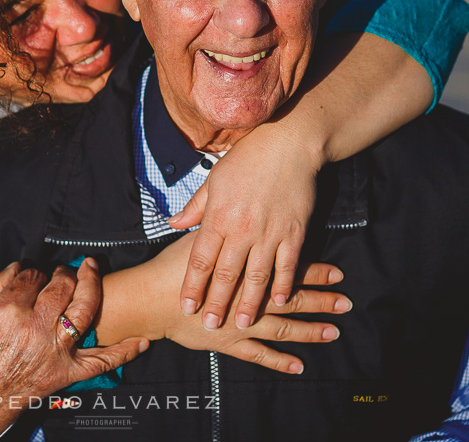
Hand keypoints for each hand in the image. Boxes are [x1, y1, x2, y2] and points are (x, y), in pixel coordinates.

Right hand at [0, 259, 147, 439]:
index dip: (35, 270)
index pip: (33, 275)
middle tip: (63, 272)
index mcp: (9, 311)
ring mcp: (54, 352)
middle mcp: (35, 328)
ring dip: (93, 286)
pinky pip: (102, 362)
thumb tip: (18, 266)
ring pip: (85, 310)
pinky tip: (142, 340)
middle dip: (65, 272)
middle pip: (62, 286)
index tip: (34, 274)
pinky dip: (124, 351)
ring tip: (92, 271)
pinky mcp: (65, 374)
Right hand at [100, 232, 348, 374]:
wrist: (146, 299)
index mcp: (244, 268)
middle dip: (320, 300)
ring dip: (309, 330)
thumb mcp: (196, 236)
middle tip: (346, 303)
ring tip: (334, 331)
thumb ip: (214, 220)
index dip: (312, 271)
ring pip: (281, 328)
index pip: (284, 268)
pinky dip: (279, 360)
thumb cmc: (169, 266)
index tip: (337, 272)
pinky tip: (299, 365)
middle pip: (290, 299)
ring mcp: (239, 323)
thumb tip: (241, 208)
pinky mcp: (229, 343)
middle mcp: (246, 297)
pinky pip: (259, 354)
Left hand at [168, 127, 323, 331]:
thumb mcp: (214, 179)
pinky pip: (288, 265)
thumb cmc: (248, 158)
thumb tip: (173, 224)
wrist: (289, 142)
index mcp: (218, 216)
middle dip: (216, 302)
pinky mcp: (294, 231)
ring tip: (240, 322)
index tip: (185, 306)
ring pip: (257, 276)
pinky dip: (283, 285)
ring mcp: (270, 232)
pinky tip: (278, 301)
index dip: (193, 286)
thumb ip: (195, 206)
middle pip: (226, 274)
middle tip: (209, 326)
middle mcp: (242, 228)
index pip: (200, 259)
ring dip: (248, 302)